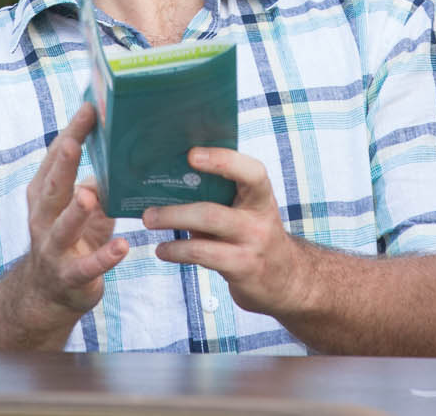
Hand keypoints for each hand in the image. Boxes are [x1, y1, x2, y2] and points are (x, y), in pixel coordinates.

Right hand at [8, 103, 127, 328]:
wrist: (48, 293)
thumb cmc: (72, 237)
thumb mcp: (81, 204)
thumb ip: (96, 178)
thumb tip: (119, 149)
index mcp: (44, 194)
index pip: (56, 158)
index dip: (72, 133)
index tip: (89, 108)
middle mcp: (43, 218)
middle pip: (53, 188)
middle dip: (64, 165)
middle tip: (76, 143)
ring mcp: (54, 248)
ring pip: (63, 228)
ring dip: (76, 212)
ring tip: (90, 197)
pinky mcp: (71, 276)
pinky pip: (87, 266)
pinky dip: (104, 257)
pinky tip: (122, 247)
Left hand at [143, 149, 310, 318]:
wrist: (287, 280)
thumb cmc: (254, 236)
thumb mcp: (248, 212)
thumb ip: (221, 198)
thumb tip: (173, 181)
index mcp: (261, 197)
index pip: (251, 172)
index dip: (222, 160)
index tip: (191, 155)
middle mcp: (260, 220)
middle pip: (213, 211)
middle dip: (176, 211)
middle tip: (148, 211)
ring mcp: (252, 246)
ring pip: (205, 234)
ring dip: (172, 227)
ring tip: (149, 222)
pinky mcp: (242, 269)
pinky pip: (203, 256)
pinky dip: (177, 251)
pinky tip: (163, 250)